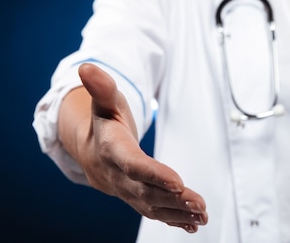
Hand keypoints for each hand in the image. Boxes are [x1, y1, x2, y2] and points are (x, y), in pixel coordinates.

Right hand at [59, 63, 207, 232]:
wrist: (91, 151)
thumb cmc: (104, 122)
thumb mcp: (105, 101)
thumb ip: (101, 86)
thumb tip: (87, 66)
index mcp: (111, 151)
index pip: (133, 164)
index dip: (153, 174)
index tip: (177, 180)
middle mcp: (118, 176)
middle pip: (146, 191)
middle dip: (172, 199)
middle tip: (198, 203)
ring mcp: (128, 191)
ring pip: (152, 206)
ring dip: (178, 212)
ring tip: (202, 215)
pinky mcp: (138, 198)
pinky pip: (155, 213)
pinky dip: (175, 220)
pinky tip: (195, 224)